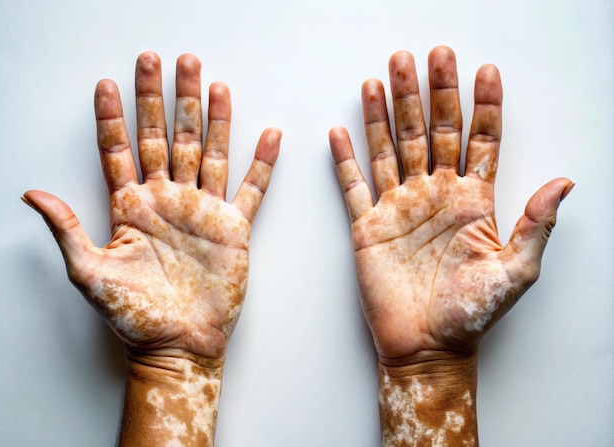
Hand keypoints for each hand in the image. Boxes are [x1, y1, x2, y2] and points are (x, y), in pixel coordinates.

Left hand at [24, 52, 279, 363]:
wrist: (178, 344)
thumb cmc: (133, 315)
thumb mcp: (89, 272)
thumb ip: (66, 228)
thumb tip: (30, 193)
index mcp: (132, 207)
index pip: (120, 150)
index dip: (113, 117)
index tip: (109, 83)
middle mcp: (168, 200)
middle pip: (166, 138)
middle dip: (165, 98)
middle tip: (167, 60)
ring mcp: (202, 211)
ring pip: (208, 152)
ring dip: (211, 117)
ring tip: (212, 82)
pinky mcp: (233, 228)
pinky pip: (250, 188)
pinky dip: (261, 163)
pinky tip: (267, 135)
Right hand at [330, 46, 572, 365]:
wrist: (427, 346)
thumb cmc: (472, 314)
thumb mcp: (516, 272)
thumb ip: (536, 225)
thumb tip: (564, 182)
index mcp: (472, 201)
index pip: (480, 141)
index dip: (483, 106)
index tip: (484, 71)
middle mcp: (435, 195)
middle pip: (431, 132)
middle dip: (430, 92)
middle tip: (427, 55)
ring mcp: (400, 207)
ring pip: (392, 148)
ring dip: (387, 112)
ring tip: (384, 76)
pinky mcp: (369, 226)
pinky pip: (354, 186)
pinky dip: (346, 159)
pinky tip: (342, 131)